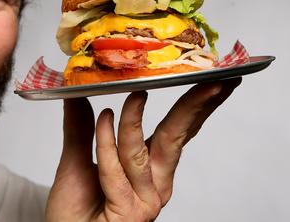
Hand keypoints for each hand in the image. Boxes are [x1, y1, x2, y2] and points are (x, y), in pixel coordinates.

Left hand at [45, 78, 241, 221]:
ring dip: (134, 119)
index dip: (197, 106)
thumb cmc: (74, 211)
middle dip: (196, 106)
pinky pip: (116, 168)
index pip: (178, 131)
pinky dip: (106, 142)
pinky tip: (103, 118)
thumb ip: (81, 128)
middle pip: (177, 138)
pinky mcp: (129, 212)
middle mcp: (154, 184)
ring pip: (140, 150)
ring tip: (136, 93)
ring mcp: (144, 200)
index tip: (215, 80)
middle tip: (213, 79)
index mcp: (150, 170)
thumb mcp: (76, 161)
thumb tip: (78, 92)